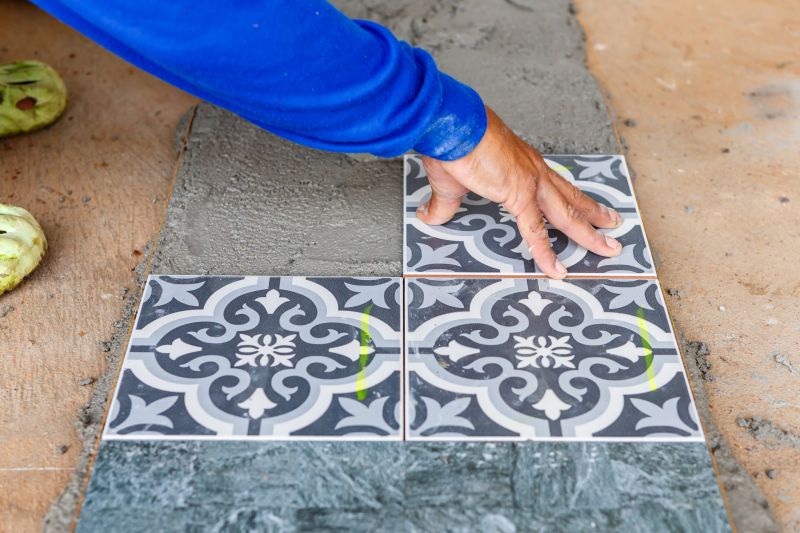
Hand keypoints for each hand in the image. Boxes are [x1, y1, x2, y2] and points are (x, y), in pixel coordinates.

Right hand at [417, 106, 622, 278]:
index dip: (569, 199)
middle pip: (571, 198)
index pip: (552, 186)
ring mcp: (530, 181)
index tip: (583, 209)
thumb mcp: (450, 181)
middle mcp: (533, 170)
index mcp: (521, 164)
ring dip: (589, 233)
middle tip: (613, 223)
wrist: (449, 124)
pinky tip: (557, 270)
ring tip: (608, 247)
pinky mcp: (518, 193)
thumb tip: (430, 215)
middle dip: (593, 214)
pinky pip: (536, 231)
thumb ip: (445, 203)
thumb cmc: (451, 143)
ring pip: (567, 214)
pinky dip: (547, 253)